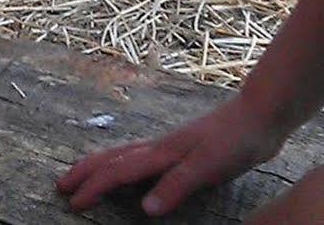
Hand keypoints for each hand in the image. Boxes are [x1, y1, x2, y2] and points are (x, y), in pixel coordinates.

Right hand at [57, 95, 288, 216]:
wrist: (261, 113)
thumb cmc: (237, 138)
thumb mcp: (208, 165)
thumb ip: (177, 185)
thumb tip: (144, 208)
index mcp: (162, 153)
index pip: (118, 171)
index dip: (95, 187)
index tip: (73, 203)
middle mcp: (160, 147)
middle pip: (113, 158)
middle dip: (86, 172)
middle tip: (62, 185)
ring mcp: (170, 146)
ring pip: (124, 155)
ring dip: (100, 166)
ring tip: (84, 174)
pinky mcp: (182, 148)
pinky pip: (141, 157)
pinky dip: (123, 163)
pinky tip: (130, 168)